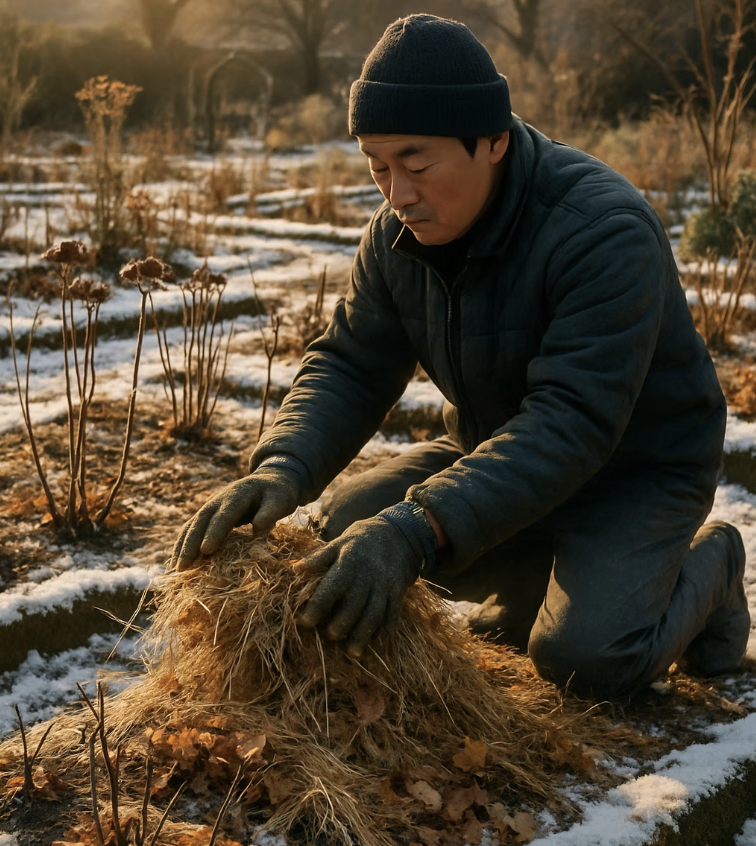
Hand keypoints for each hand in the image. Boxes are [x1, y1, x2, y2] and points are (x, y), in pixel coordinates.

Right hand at [171, 468, 300, 569]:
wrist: (269, 482)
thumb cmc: (277, 493)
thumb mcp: (281, 499)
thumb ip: (271, 512)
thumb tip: (258, 529)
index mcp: (237, 495)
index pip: (223, 515)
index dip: (214, 532)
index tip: (206, 550)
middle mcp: (218, 501)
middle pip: (200, 522)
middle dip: (190, 544)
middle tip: (182, 567)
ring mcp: (210, 508)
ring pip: (191, 527)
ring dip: (182, 548)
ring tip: (175, 572)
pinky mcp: (208, 518)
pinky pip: (192, 532)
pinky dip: (183, 547)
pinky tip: (178, 565)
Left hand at [296, 515, 422, 657]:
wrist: (396, 533)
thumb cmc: (359, 542)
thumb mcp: (337, 544)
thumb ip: (317, 559)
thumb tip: (294, 569)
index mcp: (347, 564)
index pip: (330, 589)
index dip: (316, 607)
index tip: (304, 622)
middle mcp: (366, 577)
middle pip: (353, 606)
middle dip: (341, 624)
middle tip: (330, 636)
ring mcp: (384, 586)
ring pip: (374, 614)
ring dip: (363, 635)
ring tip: (352, 652)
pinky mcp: (397, 592)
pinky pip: (392, 614)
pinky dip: (385, 630)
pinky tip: (376, 644)